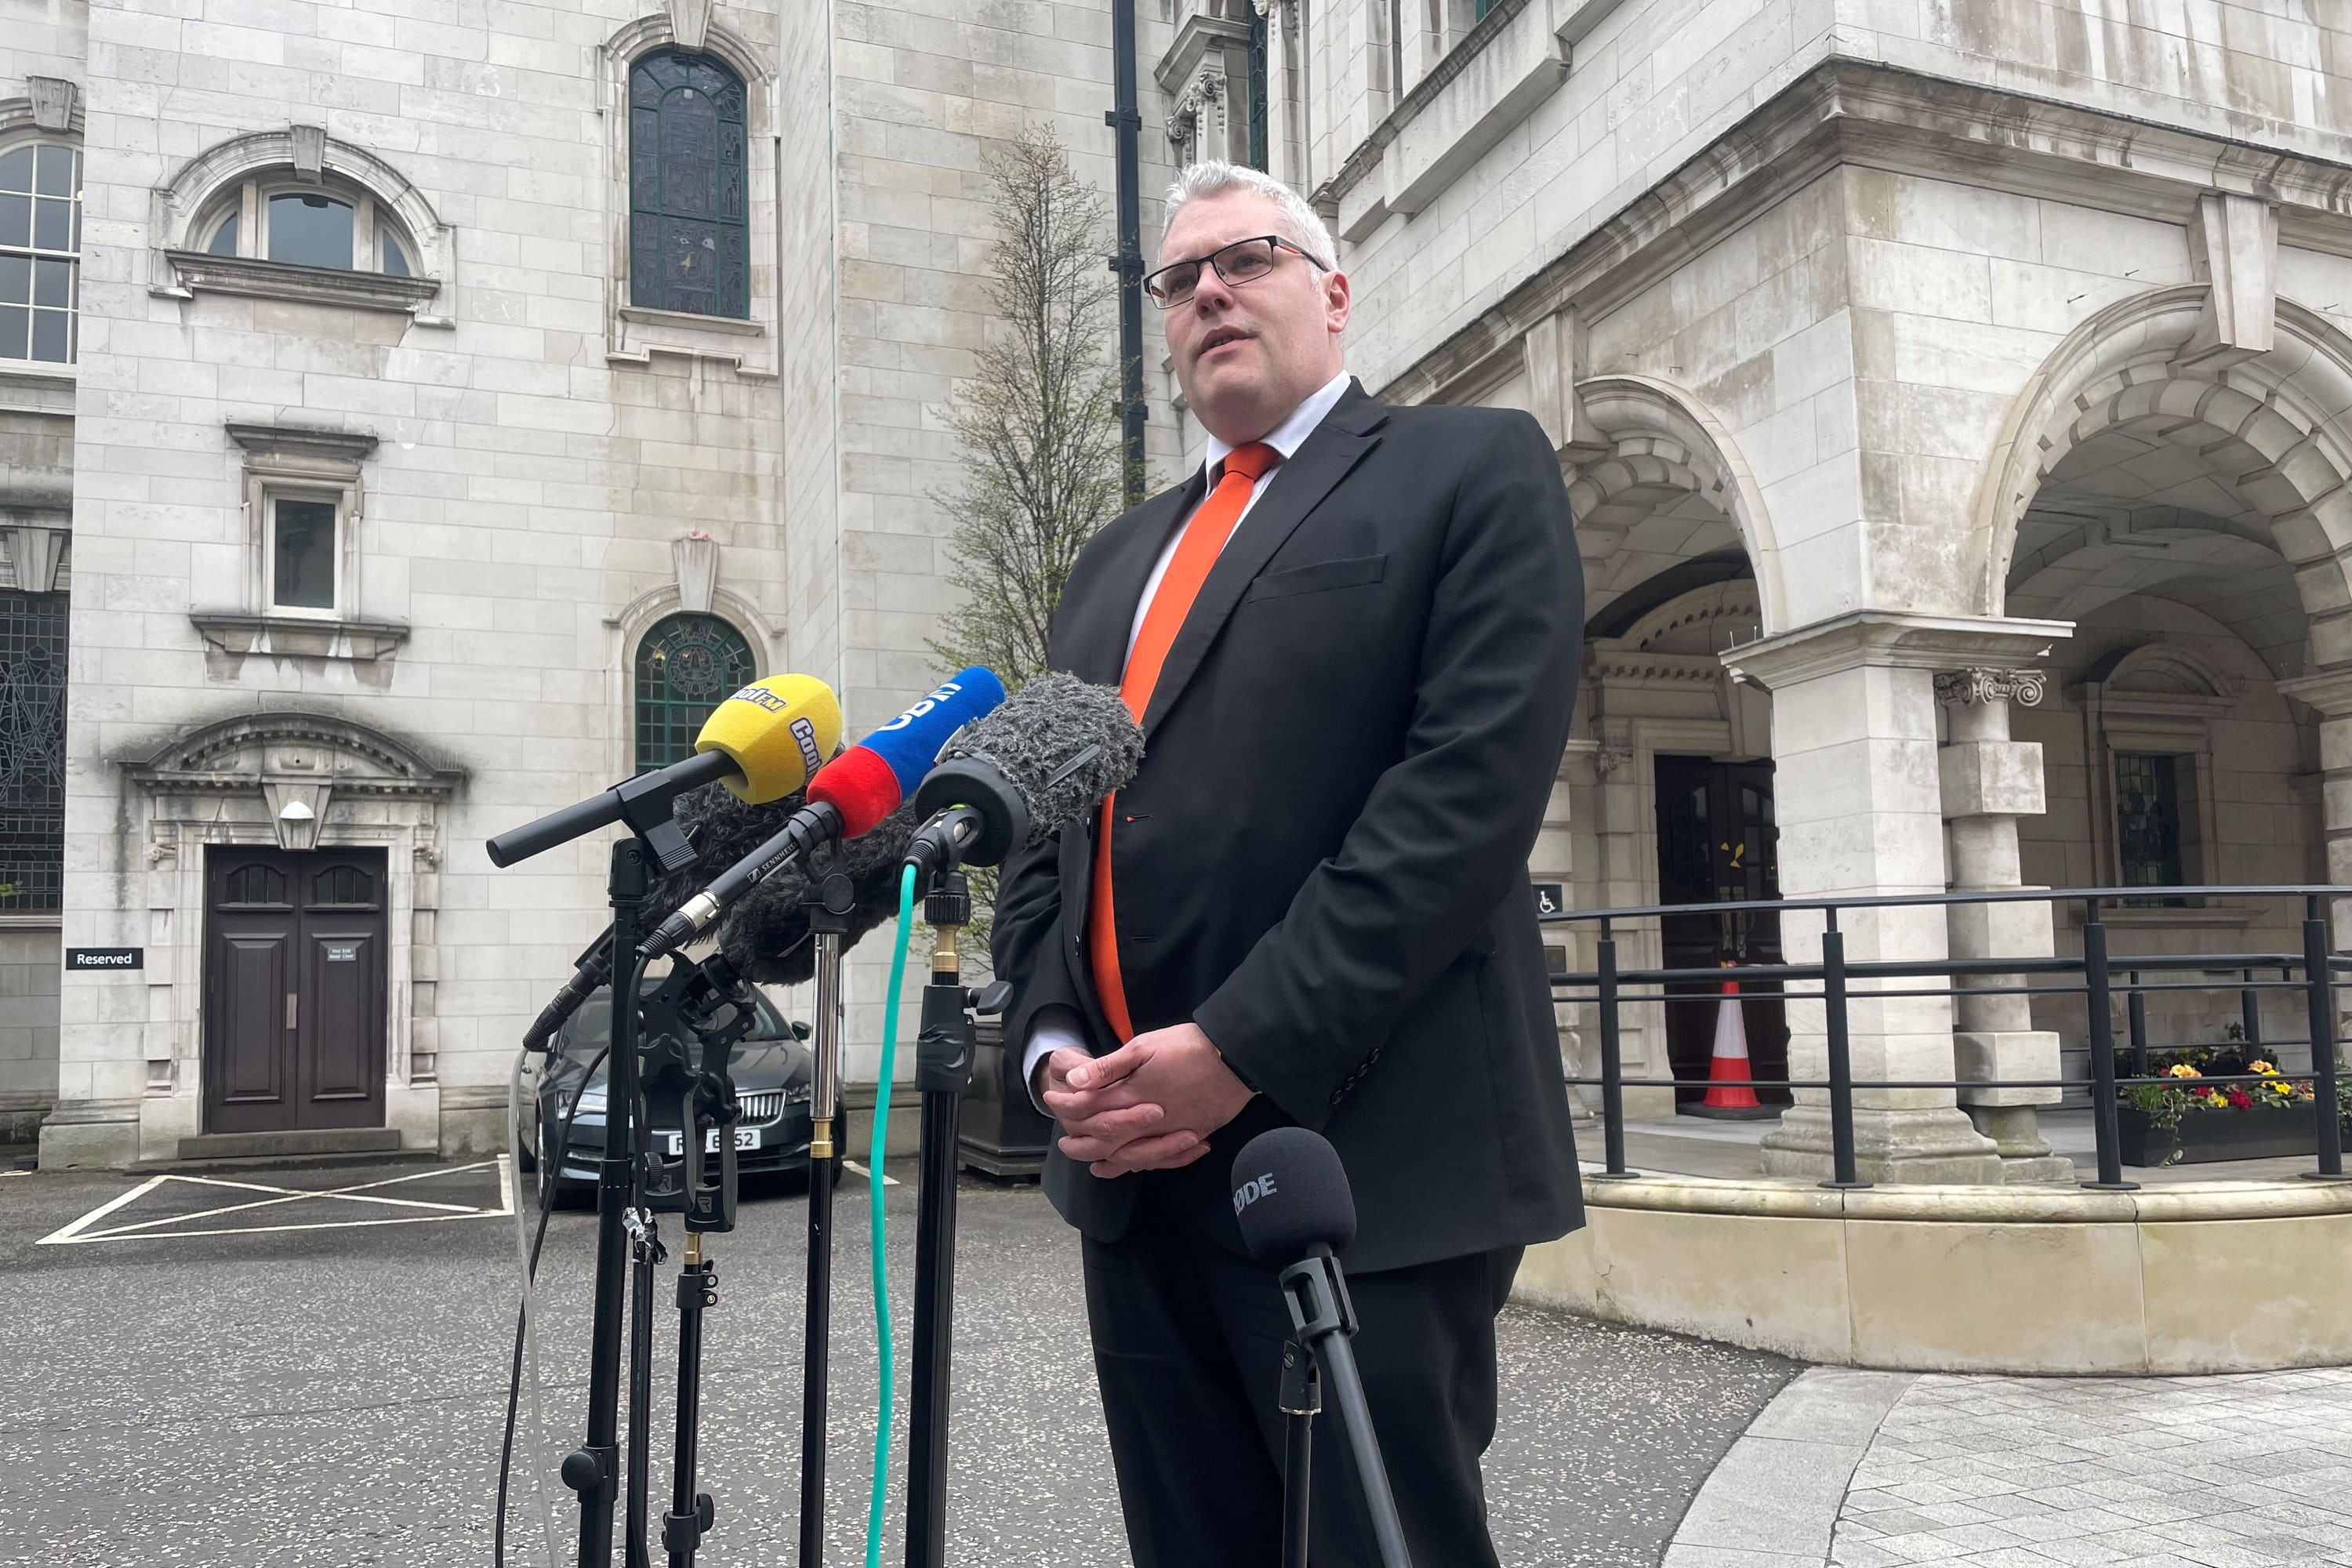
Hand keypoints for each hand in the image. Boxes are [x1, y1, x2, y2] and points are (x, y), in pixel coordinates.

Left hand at [1045, 1022, 1253, 1178]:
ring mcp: (1171, 1132)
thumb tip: (1075, 1081)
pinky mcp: (1192, 1135)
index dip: (1068, 1107)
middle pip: (1106, 1140)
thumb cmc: (1188, 1045)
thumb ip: (1108, 1067)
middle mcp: (1148, 1121)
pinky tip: (1136, 1165)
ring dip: (1109, 1160)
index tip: (1052, 1101)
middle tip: (1064, 1145)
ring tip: (1092, 1164)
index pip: (1091, 1109)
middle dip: (1082, 1144)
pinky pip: (1161, 1159)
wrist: (1236, 1057)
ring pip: (1132, 1156)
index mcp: (1132, 1095)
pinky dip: (1143, 1164)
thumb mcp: (1144, 1046)